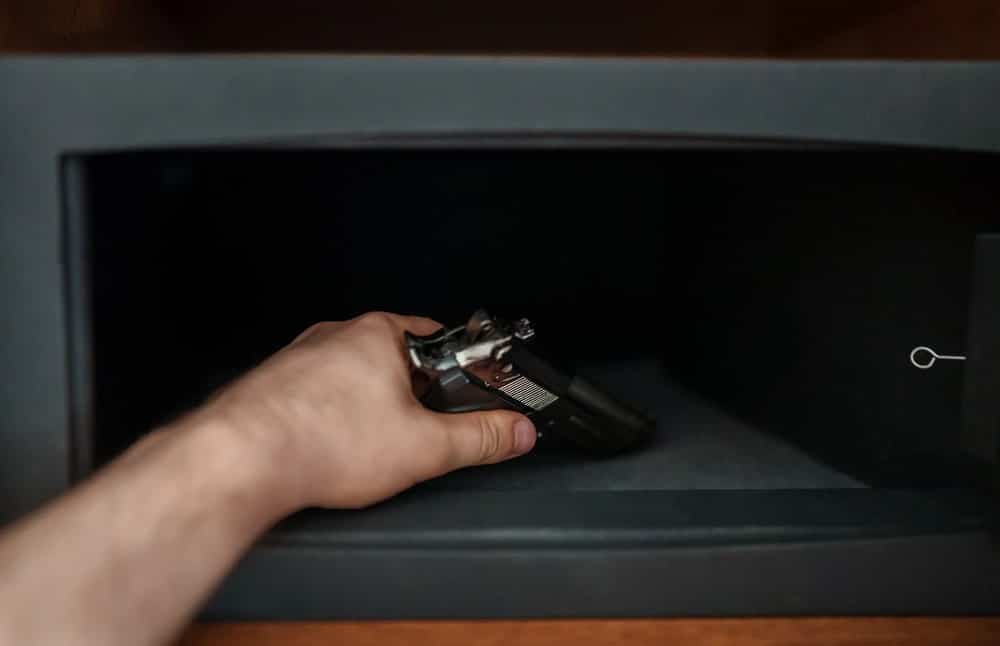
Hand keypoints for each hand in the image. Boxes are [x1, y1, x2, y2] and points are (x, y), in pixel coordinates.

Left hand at [193, 312, 536, 510]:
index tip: (467, 389)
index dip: (458, 367)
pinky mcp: (273, 387)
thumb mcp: (424, 447)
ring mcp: (300, 359)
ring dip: (366, 406)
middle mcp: (336, 337)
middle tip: (419, 430)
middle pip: (394, 359)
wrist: (239, 460)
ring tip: (369, 447)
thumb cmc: (319, 440)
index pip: (437, 336)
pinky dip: (329, 419)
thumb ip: (479, 438)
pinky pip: (316, 397)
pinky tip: (330, 450)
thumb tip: (514, 431)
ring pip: (351, 378)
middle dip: (411, 394)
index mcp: (378, 335)